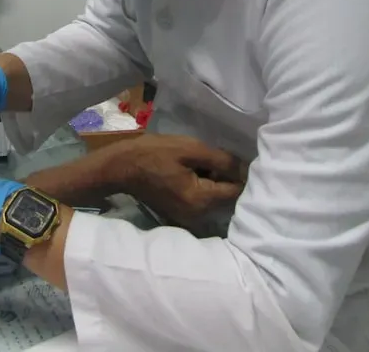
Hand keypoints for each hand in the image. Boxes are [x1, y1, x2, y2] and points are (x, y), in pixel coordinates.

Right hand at [108, 134, 246, 226]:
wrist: (121, 167)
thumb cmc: (154, 153)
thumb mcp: (191, 149)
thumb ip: (222, 161)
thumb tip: (246, 169)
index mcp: (201, 200)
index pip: (237, 190)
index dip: (240, 173)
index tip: (232, 158)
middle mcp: (198, 216)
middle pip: (227, 196)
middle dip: (224, 177)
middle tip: (211, 157)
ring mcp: (188, 218)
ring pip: (214, 198)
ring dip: (212, 181)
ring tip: (198, 163)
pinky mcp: (181, 215)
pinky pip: (202, 201)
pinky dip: (202, 187)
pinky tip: (189, 172)